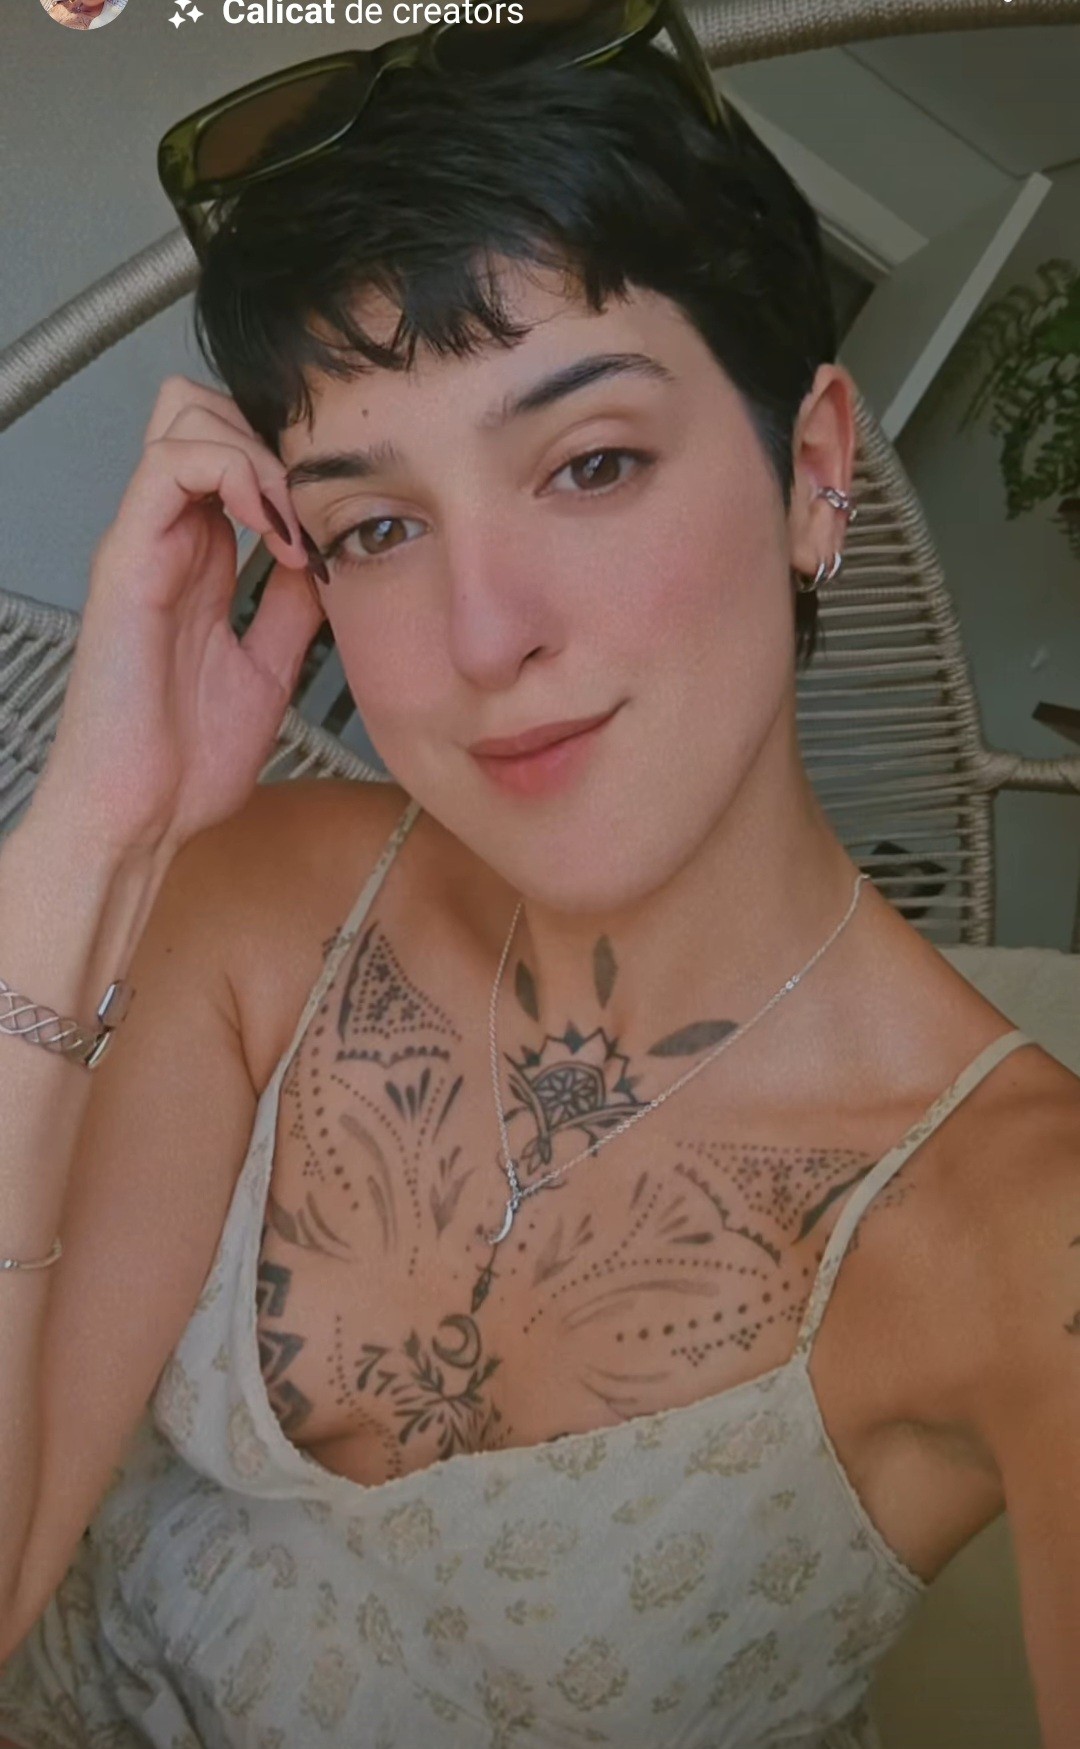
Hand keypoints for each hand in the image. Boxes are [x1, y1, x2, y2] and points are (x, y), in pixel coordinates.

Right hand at [33, 376, 326, 858]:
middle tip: (322, 501)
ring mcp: (144, 541)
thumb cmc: (187, 760)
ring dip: (262, 451)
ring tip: (301, 524)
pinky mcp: (126, 559)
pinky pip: (172, 466)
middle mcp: (168, 537)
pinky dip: (237, 476)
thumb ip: (291, 606)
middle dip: (274, 431)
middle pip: (204, 408)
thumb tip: (330, 557)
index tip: (347, 512)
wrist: (141, 817)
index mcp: (199, 559)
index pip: (235, 450)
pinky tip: (277, 535)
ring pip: (187, 416)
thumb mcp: (271, 668)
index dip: (293, 455)